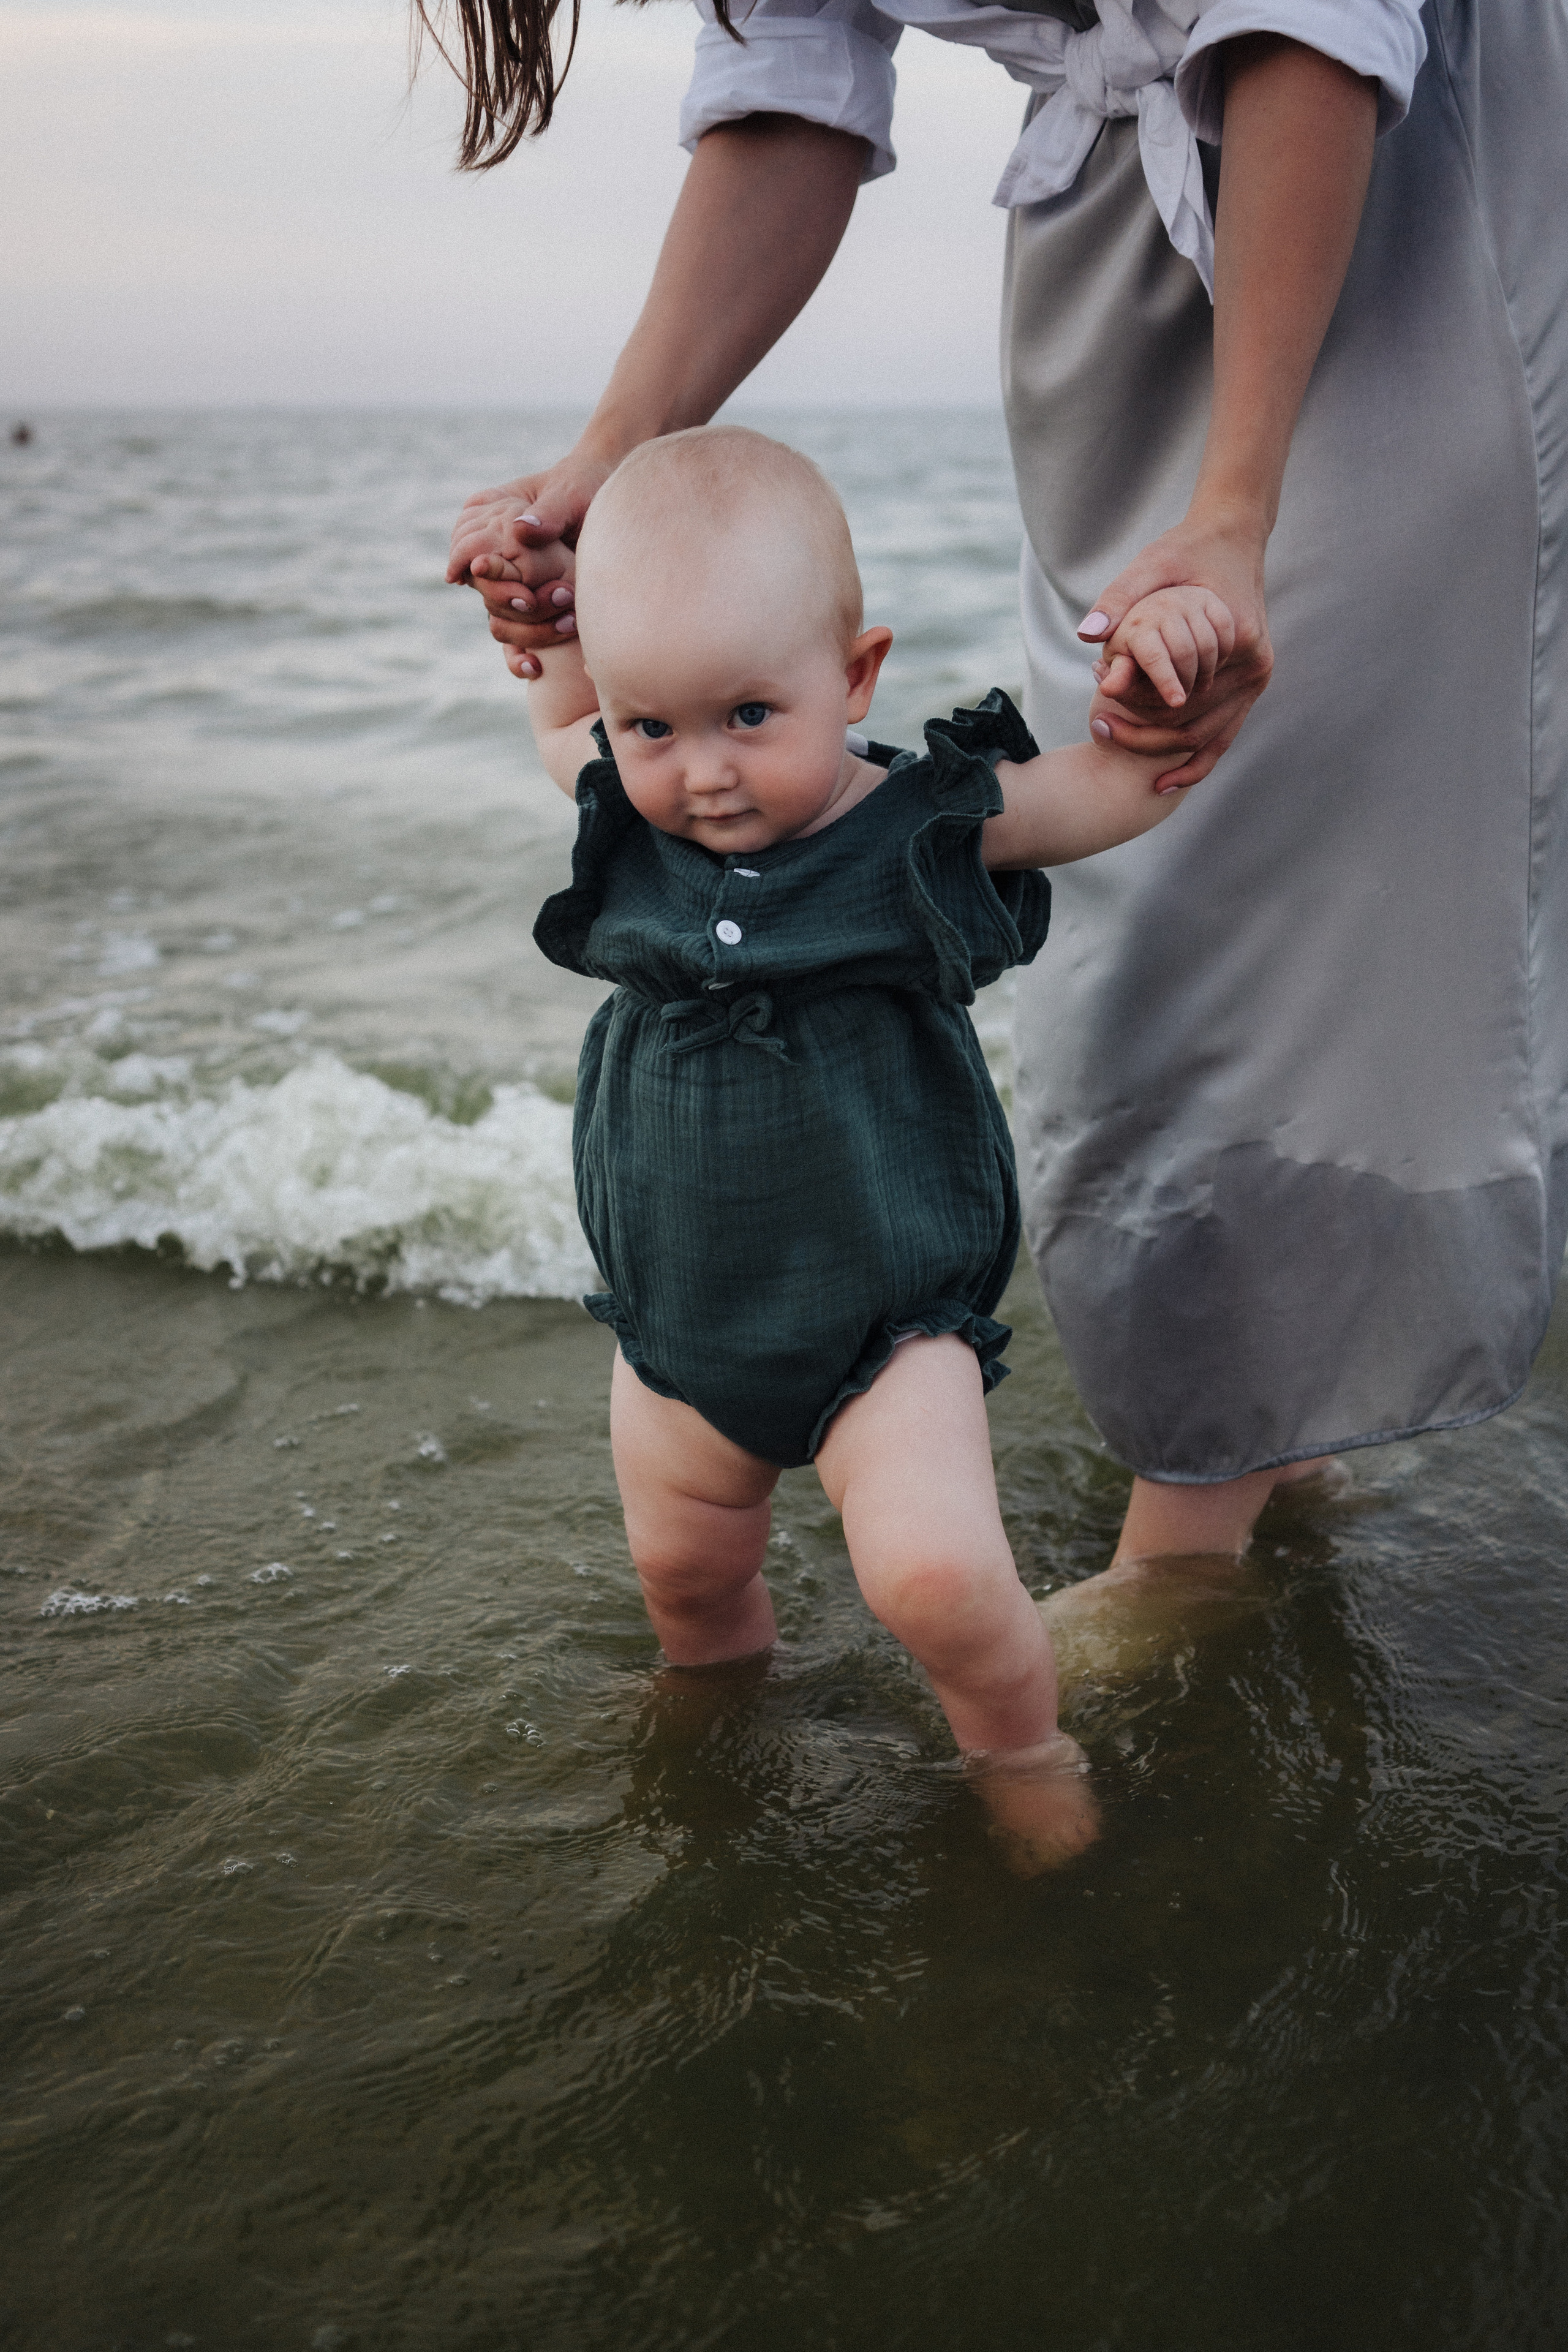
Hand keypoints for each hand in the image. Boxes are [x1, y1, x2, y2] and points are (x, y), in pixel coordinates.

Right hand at [447, 443, 616, 680]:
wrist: (609, 502)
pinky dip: (519, 655)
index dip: (472, 567)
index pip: (464, 548)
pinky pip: (514, 637)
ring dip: (525, 630)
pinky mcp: (531, 607)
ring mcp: (510, 582)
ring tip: (566, 622)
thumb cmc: (585, 487)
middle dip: (508, 601)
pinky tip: (534, 667)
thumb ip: (547, 513)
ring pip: (498, 618)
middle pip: (482, 590)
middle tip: (536, 602)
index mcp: (487, 516)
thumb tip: (522, 529)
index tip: (486, 580)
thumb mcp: (569, 495)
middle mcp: (492, 552)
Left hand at [1078, 513, 1273, 788]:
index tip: (1098, 714)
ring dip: (1162, 750)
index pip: (1181, 698)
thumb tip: (1087, 635)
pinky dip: (1195, 760)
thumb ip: (1119, 599)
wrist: (1232, 537)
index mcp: (1238, 640)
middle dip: (1145, 736)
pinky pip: (1223, 733)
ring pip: (1207, 738)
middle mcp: (1255, 666)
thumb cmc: (1188, 550)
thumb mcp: (1151, 567)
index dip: (1136, 712)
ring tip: (1114, 741)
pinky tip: (1163, 782)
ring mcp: (1257, 678)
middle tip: (1098, 730)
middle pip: (1195, 725)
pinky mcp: (1251, 683)